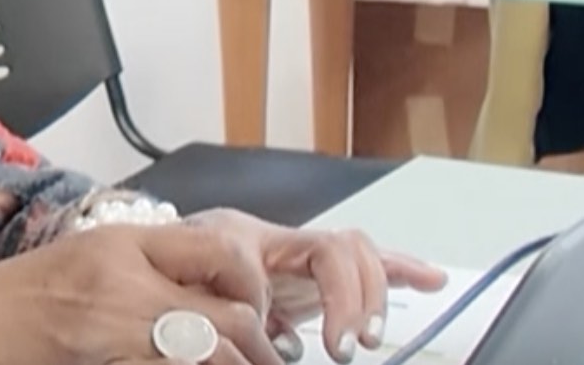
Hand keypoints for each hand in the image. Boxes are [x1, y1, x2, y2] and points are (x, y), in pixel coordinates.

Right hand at [0, 224, 283, 364]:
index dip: (252, 286)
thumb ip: (145, 267)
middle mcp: (127, 277)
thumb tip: (207, 294)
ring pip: (212, 349)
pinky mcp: (106, 359)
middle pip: (229, 311)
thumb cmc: (19, 295)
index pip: (221, 250)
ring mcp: (117, 322)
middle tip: (269, 359)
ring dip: (237, 362)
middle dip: (258, 345)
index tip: (259, 312)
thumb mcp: (88, 258)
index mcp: (125, 241)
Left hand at [188, 210, 444, 362]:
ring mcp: (298, 253)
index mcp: (241, 239)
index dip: (310, 300)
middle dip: (354, 297)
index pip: (303, 254)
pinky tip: (432, 278)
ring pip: (355, 252)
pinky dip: (398, 269)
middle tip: (349, 345)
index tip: (309, 343)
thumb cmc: (166, 278)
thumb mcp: (181, 293)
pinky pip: (361, 262)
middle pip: (338, 248)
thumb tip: (270, 338)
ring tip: (372, 334)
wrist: (151, 259)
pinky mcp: (311, 272)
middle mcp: (276, 240)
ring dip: (375, 292)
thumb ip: (216, 309)